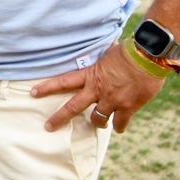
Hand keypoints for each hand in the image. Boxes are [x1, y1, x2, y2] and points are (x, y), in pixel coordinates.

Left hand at [31, 43, 165, 133]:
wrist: (147, 57)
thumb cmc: (128, 51)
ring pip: (98, 119)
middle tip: (48, 126)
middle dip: (59, 118)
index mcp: (90, 75)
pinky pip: (120, 123)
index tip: (33, 92)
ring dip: (97, 123)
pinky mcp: (128, 107)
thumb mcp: (107, 55)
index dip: (47, 87)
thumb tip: (99, 60)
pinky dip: (119, 127)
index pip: (63, 81)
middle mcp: (97, 90)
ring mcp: (112, 100)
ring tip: (98, 125)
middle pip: (73, 107)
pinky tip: (119, 128)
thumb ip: (100, 63)